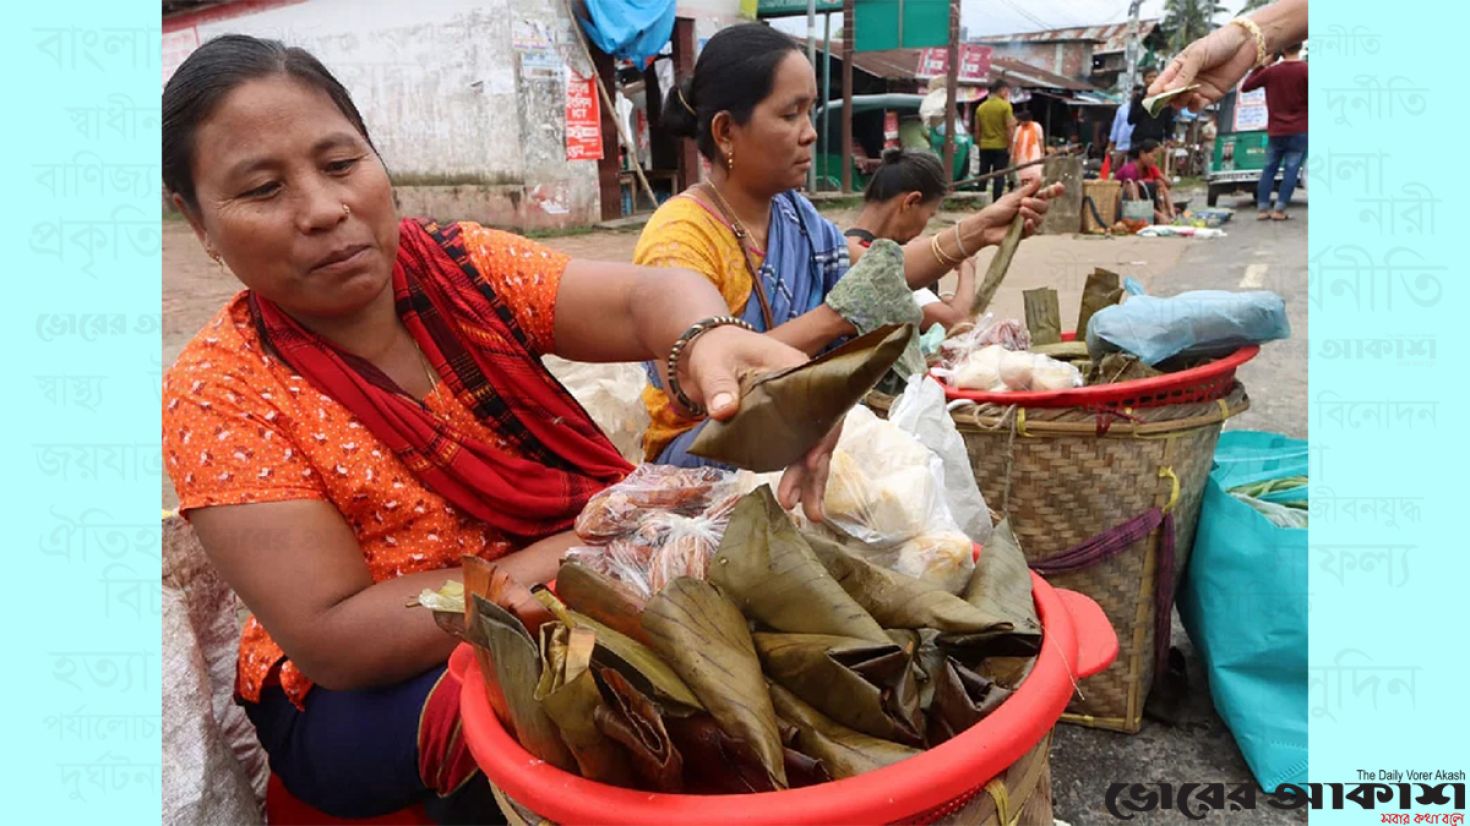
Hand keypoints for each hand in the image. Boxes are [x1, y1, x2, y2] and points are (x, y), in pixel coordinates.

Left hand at [674, 326, 836, 520]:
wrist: (708, 350)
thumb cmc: (715, 352)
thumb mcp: (712, 365)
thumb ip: (718, 386)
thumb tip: (725, 410)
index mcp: (796, 370)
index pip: (821, 407)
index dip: (820, 437)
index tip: (812, 463)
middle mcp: (805, 391)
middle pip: (820, 433)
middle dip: (813, 471)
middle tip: (800, 505)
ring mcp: (797, 408)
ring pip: (812, 446)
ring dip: (809, 479)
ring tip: (808, 513)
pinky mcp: (786, 422)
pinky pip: (797, 448)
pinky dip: (796, 472)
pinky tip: (794, 496)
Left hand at [966, 179, 1064, 244]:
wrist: (985, 226)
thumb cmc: (996, 211)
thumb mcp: (1012, 198)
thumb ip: (1027, 190)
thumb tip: (1039, 177)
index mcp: (1029, 199)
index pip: (1045, 195)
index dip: (1054, 191)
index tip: (1059, 187)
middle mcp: (1031, 210)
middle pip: (1044, 206)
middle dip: (1036, 203)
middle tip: (1023, 202)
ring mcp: (1029, 222)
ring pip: (1040, 218)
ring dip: (1032, 213)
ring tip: (1020, 210)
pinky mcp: (1025, 233)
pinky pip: (1034, 229)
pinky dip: (1031, 224)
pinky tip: (1026, 222)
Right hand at [1148, 23, 1258, 111]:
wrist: (1245, 44)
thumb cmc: (1219, 43)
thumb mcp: (1197, 55)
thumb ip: (1183, 74)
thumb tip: (1167, 91)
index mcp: (1179, 67)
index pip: (1162, 81)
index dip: (1155, 91)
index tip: (1150, 98)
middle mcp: (1186, 80)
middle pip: (1170, 96)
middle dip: (1167, 99)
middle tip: (1168, 99)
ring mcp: (1198, 89)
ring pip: (1182, 103)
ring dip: (1181, 101)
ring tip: (1188, 93)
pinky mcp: (1211, 96)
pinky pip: (1197, 106)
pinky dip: (1194, 105)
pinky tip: (1197, 98)